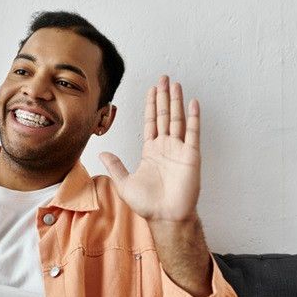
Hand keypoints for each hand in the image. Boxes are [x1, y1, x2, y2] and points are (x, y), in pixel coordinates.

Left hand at [99, 75, 200, 222]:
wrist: (165, 217)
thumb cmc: (148, 204)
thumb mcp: (124, 183)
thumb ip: (115, 166)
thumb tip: (102, 152)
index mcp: (151, 151)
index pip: (151, 122)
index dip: (151, 105)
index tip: (151, 90)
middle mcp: (166, 147)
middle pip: (164, 115)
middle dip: (163, 97)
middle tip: (164, 78)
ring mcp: (179, 150)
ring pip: (178, 119)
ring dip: (176, 102)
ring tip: (175, 85)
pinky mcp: (191, 155)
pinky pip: (193, 132)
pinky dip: (193, 117)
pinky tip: (192, 103)